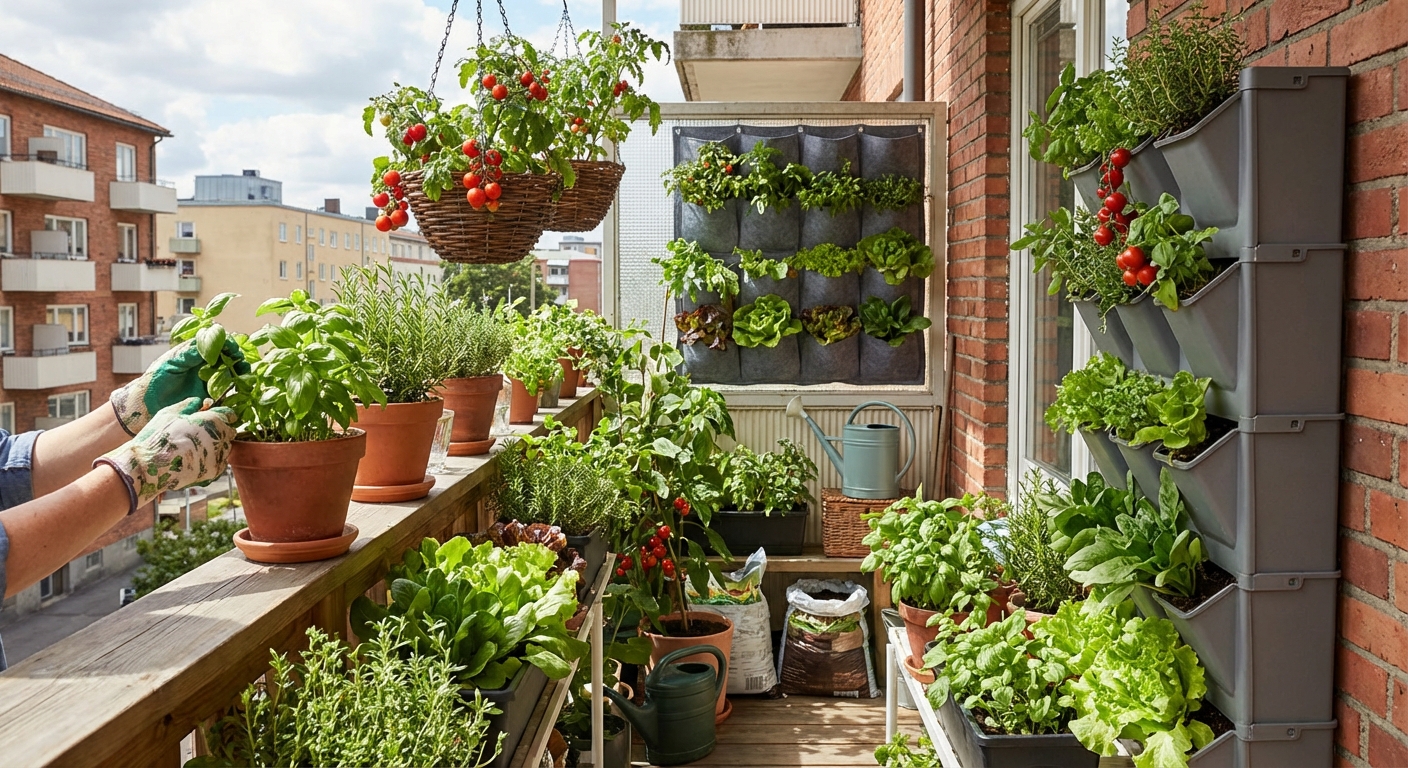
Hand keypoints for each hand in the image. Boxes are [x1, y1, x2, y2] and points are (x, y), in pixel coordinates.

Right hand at [96, 397, 239, 513]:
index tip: (211, 417)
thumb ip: (188, 405)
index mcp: (212, 420)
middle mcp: (220, 438)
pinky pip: (220, 463)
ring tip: (193, 448)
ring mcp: (218, 456)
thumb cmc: (157, 437)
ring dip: (215, 446)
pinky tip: (195, 459)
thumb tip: (198, 402)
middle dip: (218, 430)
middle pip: (229, 431)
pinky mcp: (214, 472)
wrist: (148, 467)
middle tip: (199, 433)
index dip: (220, 414)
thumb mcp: (169, 413)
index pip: (229, 414)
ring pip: (225, 448)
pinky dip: (212, 461)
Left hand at [109, 339, 248, 434]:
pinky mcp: (210, 395)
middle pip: (228, 356)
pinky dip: (236, 389)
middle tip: (242, 365)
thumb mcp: (171, 363)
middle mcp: (203, 363)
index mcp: (194, 352)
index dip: (227, 343)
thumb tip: (210, 344)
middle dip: (237, 358)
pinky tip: (239, 390)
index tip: (232, 350)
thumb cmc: (154, 381)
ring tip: (243, 377)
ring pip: (231, 372)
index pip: (216, 342)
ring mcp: (208, 379)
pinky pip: (227, 390)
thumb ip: (190, 354)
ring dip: (240, 373)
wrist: (146, 406)